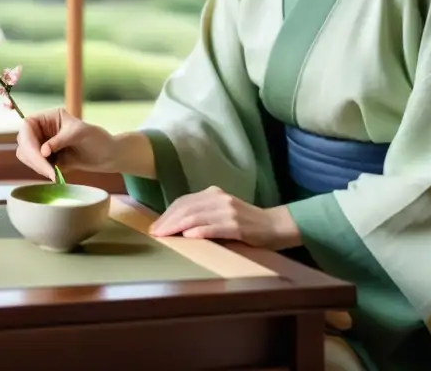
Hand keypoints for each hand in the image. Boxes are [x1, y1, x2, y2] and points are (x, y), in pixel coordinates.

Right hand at [16, 107, 118, 179]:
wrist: (107, 155)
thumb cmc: (96, 138)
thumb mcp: (80, 134)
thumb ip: (60, 140)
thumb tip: (43, 151)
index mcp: (49, 117)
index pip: (27, 126)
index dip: (29, 141)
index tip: (41, 156)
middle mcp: (42, 129)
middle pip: (24, 143)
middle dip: (34, 159)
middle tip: (50, 173)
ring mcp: (42, 144)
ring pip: (26, 155)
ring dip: (37, 166)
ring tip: (55, 175)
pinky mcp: (46, 158)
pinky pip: (35, 165)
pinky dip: (42, 171)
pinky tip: (55, 175)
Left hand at [148, 186, 301, 249]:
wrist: (275, 226)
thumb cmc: (246, 223)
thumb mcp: (222, 212)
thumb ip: (204, 214)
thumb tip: (177, 226)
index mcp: (214, 194)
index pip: (184, 202)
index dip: (167, 214)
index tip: (155, 226)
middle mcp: (220, 199)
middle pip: (187, 208)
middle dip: (168, 221)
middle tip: (155, 233)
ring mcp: (229, 212)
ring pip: (197, 217)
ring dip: (177, 227)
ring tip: (165, 235)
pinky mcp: (238, 226)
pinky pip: (215, 227)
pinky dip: (200, 231)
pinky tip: (189, 236)